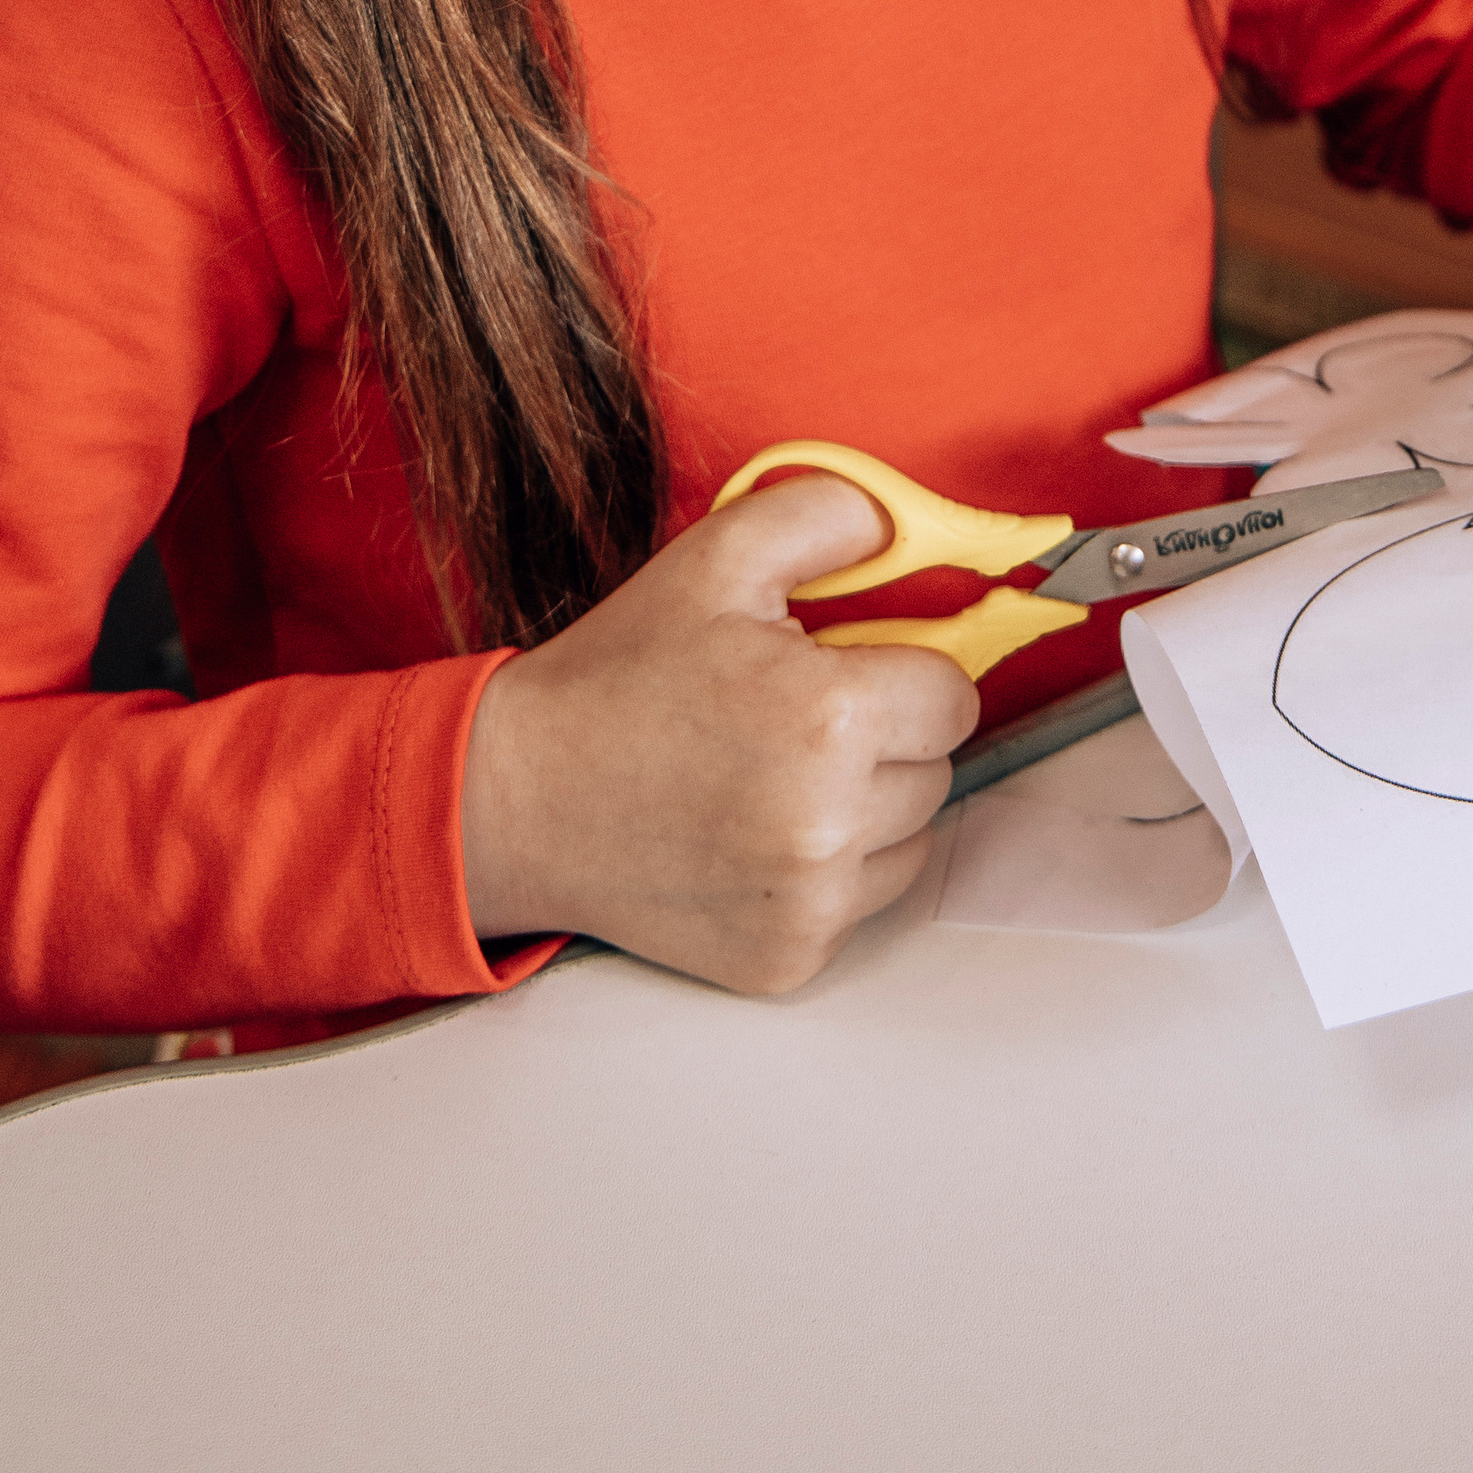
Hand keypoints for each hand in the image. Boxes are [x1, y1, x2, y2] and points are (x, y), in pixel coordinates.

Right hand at [460, 476, 976, 993]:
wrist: (519, 798)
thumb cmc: (618, 677)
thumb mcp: (720, 555)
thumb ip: (834, 514)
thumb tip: (912, 523)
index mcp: (828, 720)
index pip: (954, 696)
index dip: (905, 671)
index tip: (848, 669)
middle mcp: (829, 825)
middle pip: (938, 769)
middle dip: (887, 737)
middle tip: (796, 718)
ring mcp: (809, 905)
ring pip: (910, 840)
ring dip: (869, 807)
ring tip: (775, 775)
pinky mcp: (789, 958)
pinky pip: (862, 902)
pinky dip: (829, 871)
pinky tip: (754, 834)